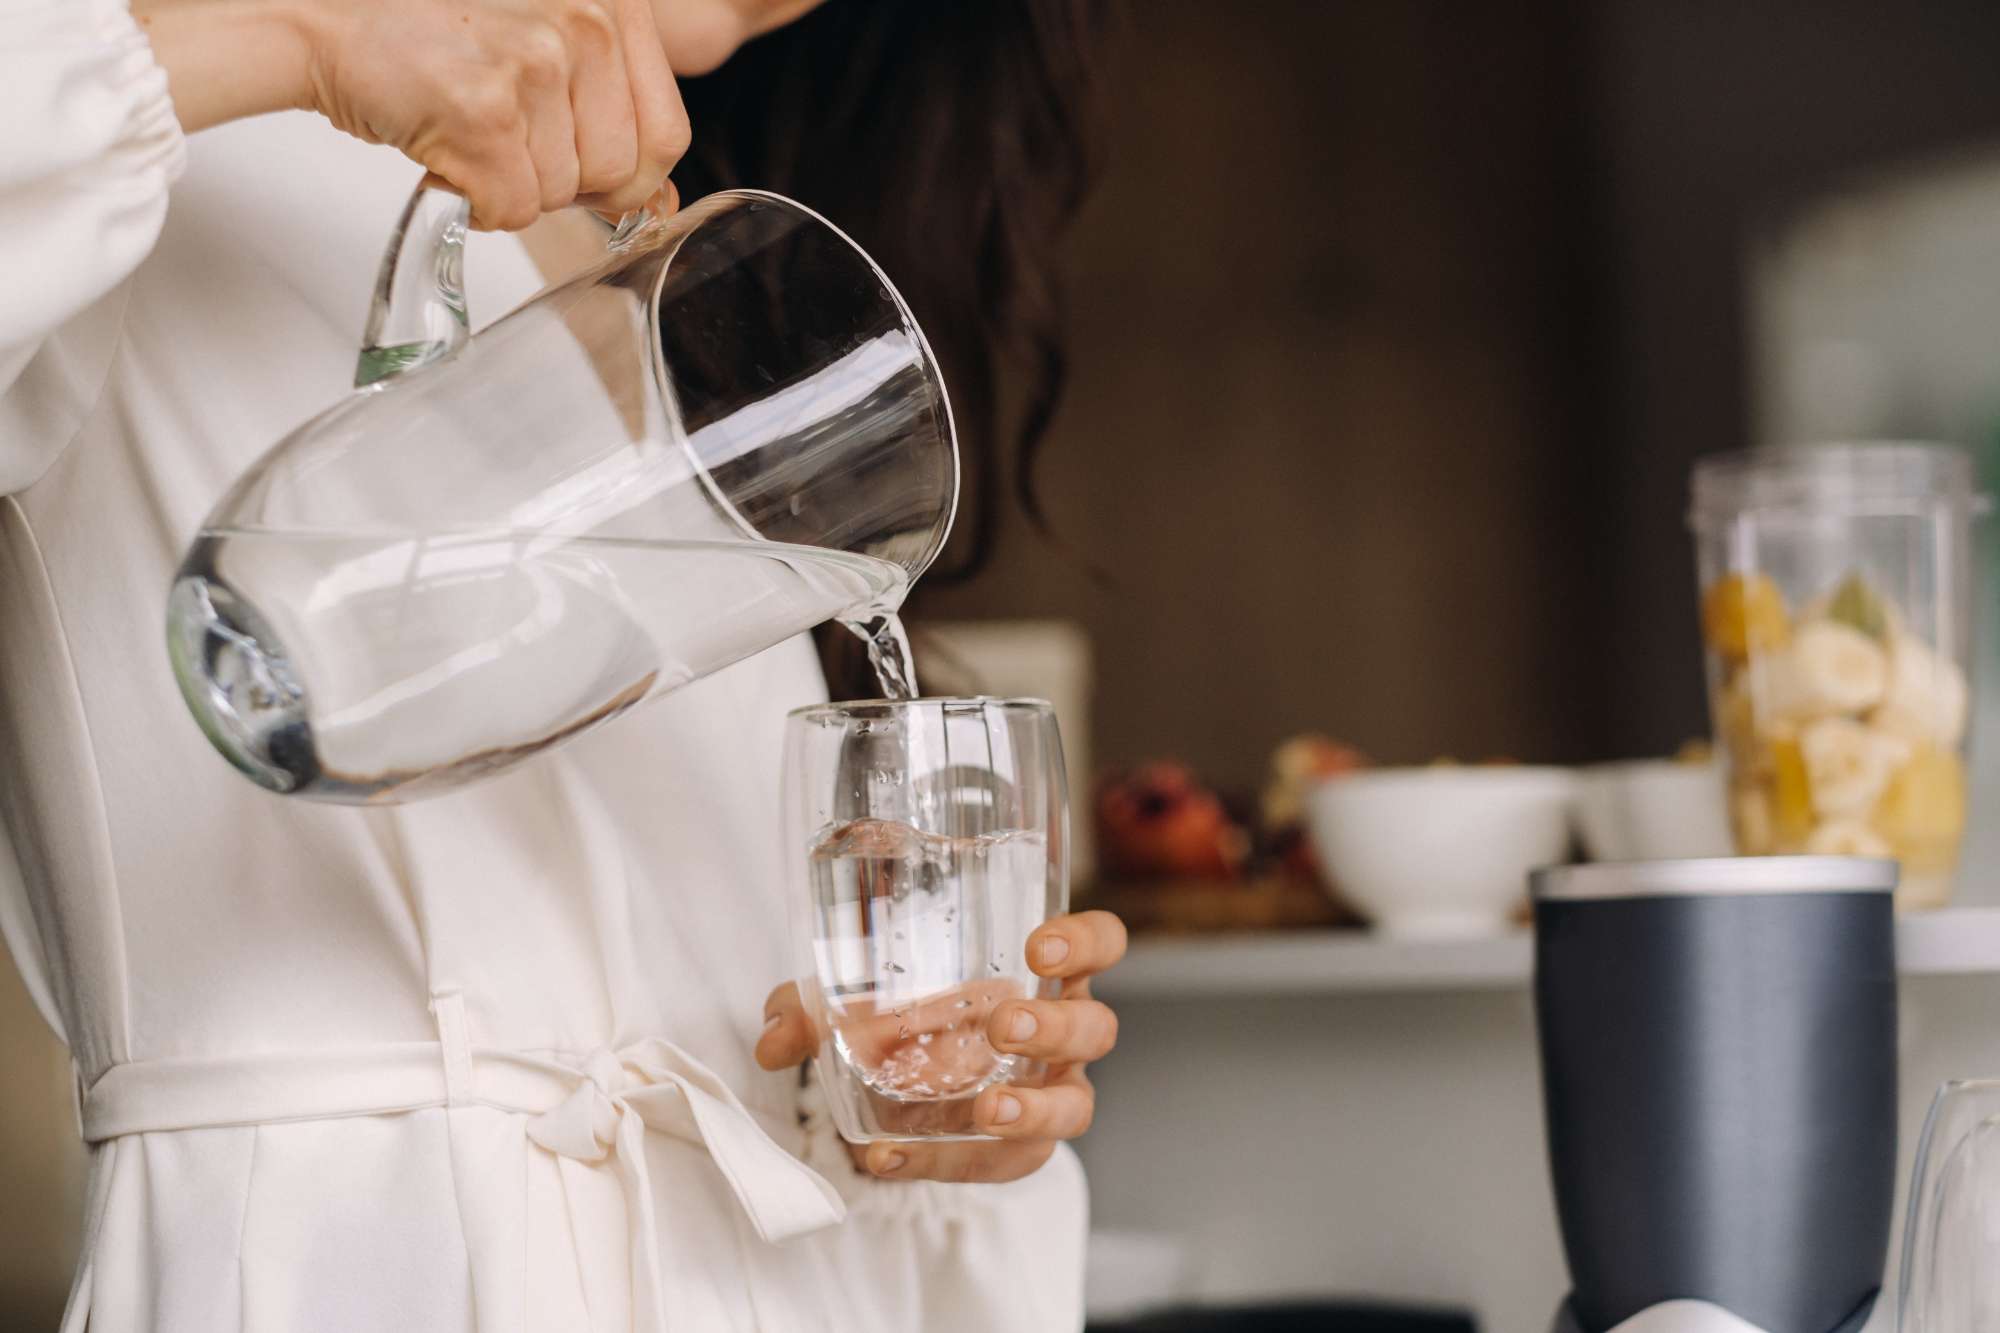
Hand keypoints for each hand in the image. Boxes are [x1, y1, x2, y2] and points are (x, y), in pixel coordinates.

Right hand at [137, 0, 688, 229]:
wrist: (325, 16)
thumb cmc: (432, 32)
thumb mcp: (549, 47)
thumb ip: (615, 112)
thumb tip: (661, 200)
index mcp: (615, 4)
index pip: (668, 135)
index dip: (622, 169)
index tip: (576, 156)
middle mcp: (586, 24)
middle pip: (618, 174)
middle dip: (561, 178)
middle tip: (506, 134)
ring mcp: (537, 65)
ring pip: (563, 196)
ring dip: (513, 184)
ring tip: (470, 127)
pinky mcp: (485, 111)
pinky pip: (514, 210)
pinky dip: (476, 200)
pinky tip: (448, 149)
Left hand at [757, 910, 1127, 1183]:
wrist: (899, 1092)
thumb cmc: (903, 1023)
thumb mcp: (855, 1003)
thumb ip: (810, 1010)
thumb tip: (770, 1038)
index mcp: (1040, 976)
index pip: (1099, 945)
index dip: (1086, 941)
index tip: (1039, 943)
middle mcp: (1058, 1038)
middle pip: (1093, 1028)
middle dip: (1054, 1027)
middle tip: (1001, 1026)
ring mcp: (1047, 1098)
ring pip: (1074, 1106)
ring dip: (1032, 1106)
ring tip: (986, 1109)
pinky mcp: (1016, 1152)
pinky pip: (1001, 1164)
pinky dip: (946, 1161)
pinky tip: (892, 1156)